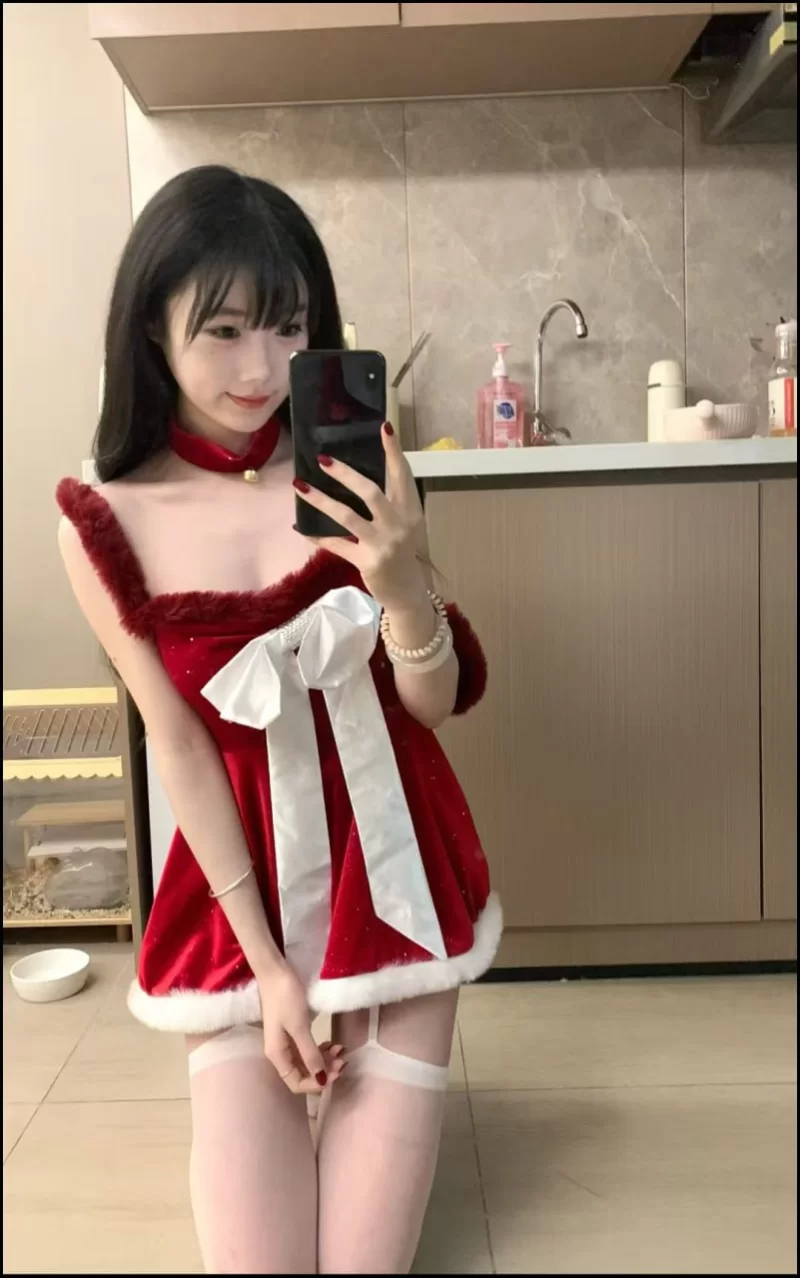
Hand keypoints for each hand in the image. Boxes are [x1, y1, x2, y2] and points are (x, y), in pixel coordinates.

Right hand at [258, 964, 345, 1093]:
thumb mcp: (300, 1026)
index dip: (316, 1084)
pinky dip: (321, 1049)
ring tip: (341, 1050)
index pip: (296, 1083)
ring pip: (307, 1061)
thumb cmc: (285, 998)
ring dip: (324, 1060)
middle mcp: (280, 1053)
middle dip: (324, 1072)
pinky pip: (307, 1048)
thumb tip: (321, 1080)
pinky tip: (333, 1043)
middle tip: (343, 1060)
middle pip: (303, 1073)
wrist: (276, 971)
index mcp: (277, 1055)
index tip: (336, 1074)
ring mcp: (286, 1042)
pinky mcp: (293, 1031)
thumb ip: (310, 1054)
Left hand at [293, 423, 429, 612]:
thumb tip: (357, 474)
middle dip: (346, 474)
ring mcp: (383, 544)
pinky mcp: (368, 562)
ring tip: (300, 485)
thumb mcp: (403, 524)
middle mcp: (399, 524)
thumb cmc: (402, 552)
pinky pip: (337, 545)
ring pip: (347, 516)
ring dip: (321, 500)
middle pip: (371, 492)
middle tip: (323, 459)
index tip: (384, 427)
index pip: (402, 474)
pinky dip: (318, 536)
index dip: (393, 451)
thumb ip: (390, 501)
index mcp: (410, 510)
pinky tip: (301, 527)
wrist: (408, 593)